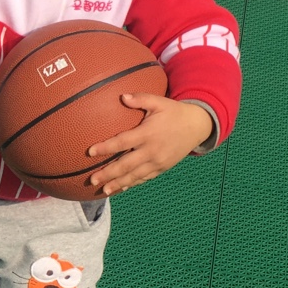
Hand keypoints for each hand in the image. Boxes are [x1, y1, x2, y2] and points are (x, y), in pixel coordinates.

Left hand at [86, 94, 213, 196]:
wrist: (197, 126)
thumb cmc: (174, 112)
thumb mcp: (159, 102)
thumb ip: (141, 99)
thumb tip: (122, 96)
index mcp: (148, 134)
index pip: (123, 142)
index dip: (106, 148)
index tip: (90, 152)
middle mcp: (152, 150)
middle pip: (126, 165)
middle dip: (108, 173)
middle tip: (92, 179)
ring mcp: (158, 162)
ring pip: (135, 175)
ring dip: (118, 183)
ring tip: (104, 190)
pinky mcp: (162, 168)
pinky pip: (145, 178)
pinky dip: (132, 183)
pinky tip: (121, 188)